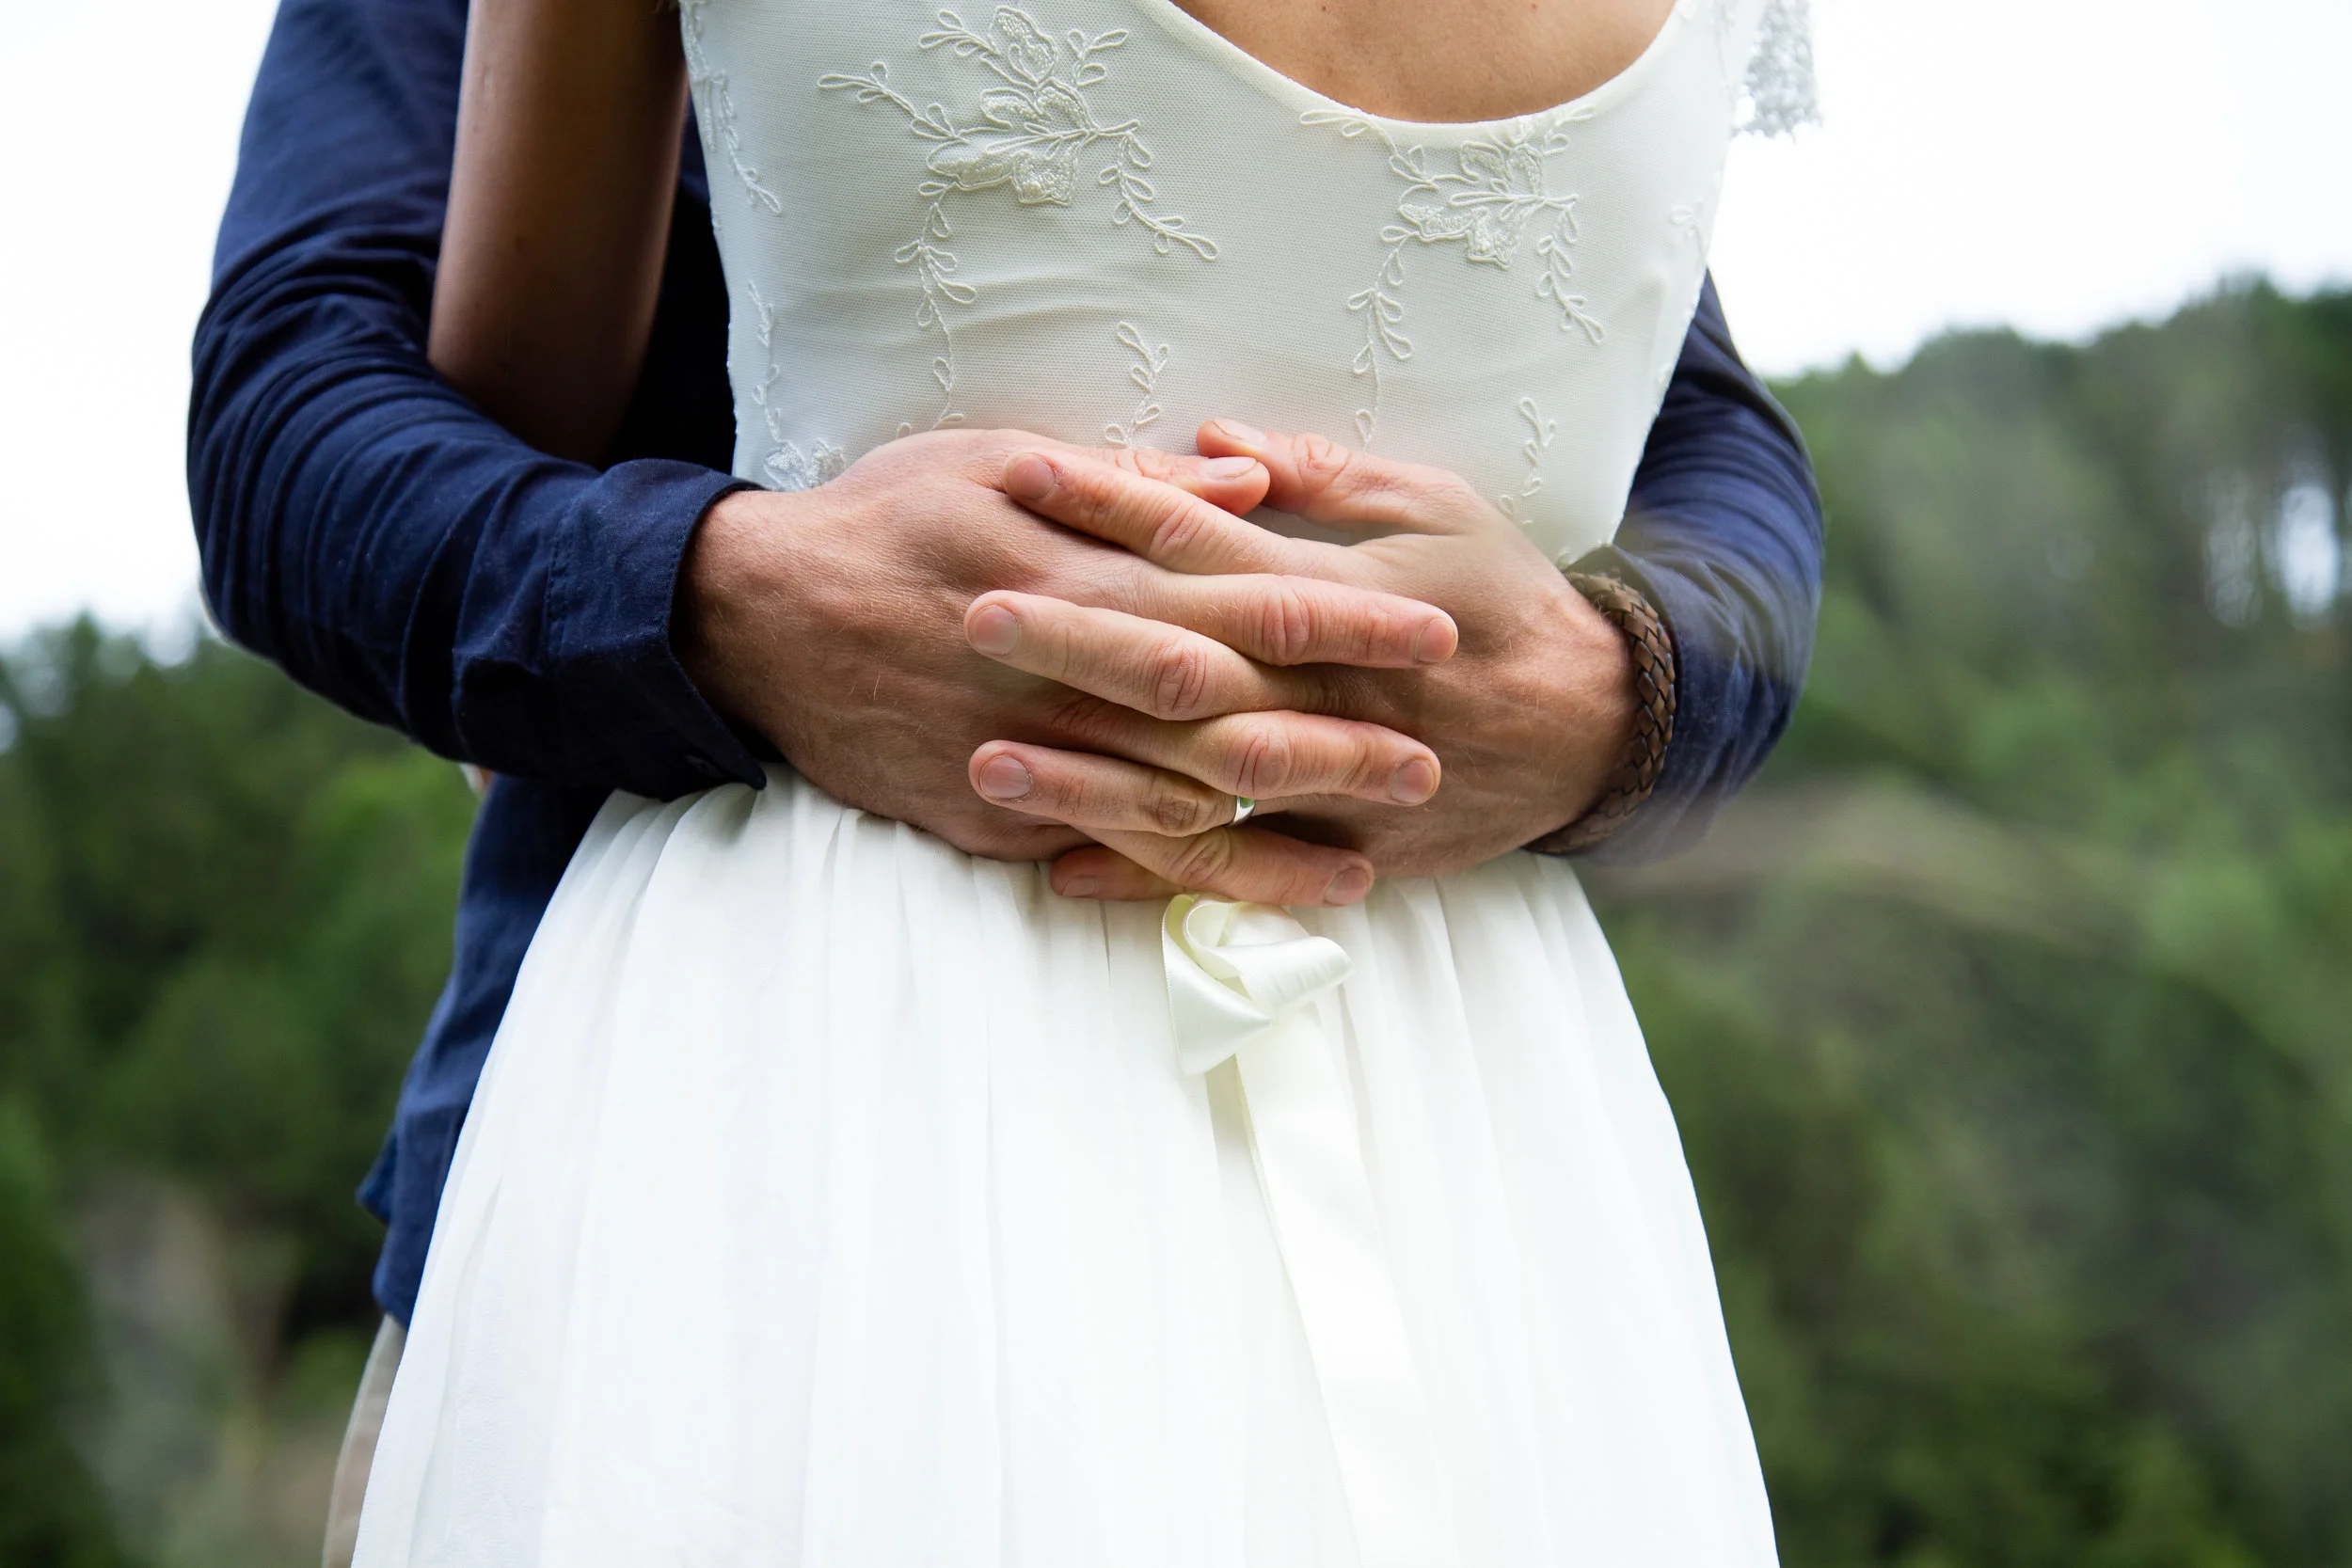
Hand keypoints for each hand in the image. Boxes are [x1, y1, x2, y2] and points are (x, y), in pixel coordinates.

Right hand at [676, 428, 1459, 905]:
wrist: (756, 621)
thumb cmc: (889, 519)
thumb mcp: (997, 460)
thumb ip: (1134, 484)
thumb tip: (1250, 487)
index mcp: (1083, 568)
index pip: (1244, 595)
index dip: (1344, 616)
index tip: (1433, 628)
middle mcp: (1067, 670)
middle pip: (1232, 714)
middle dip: (1339, 741)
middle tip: (1434, 761)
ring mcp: (1033, 753)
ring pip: (1180, 806)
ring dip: (1282, 831)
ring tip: (1375, 854)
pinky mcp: (996, 814)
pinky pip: (1110, 854)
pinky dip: (1187, 876)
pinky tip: (1258, 891)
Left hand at [968, 423, 1635, 897]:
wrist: (1600, 728)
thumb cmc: (1508, 600)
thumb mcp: (1439, 509)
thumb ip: (1326, 476)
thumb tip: (1212, 435)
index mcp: (1342, 594)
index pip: (1208, 539)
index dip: (1114, 503)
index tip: (1022, 473)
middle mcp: (1328, 688)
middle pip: (1185, 661)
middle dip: (1077, 636)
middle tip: (974, 613)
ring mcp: (1334, 776)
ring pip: (1195, 779)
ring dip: (1088, 773)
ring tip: (983, 762)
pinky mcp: (1343, 845)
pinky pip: (1236, 869)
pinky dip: (1149, 878)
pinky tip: (1060, 873)